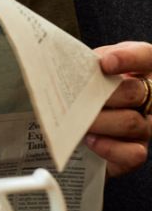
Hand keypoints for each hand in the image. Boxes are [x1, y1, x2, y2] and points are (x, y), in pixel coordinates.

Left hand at [86, 41, 151, 176]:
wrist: (78, 119)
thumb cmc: (84, 89)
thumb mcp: (86, 69)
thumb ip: (84, 63)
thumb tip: (67, 63)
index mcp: (139, 69)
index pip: (146, 56)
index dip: (129, 58)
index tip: (105, 63)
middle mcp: (150, 98)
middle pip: (135, 93)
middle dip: (103, 96)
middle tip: (76, 100)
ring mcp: (146, 125)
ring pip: (130, 122)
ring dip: (100, 122)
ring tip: (76, 122)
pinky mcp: (136, 150)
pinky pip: (133, 153)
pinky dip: (109, 148)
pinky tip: (90, 141)